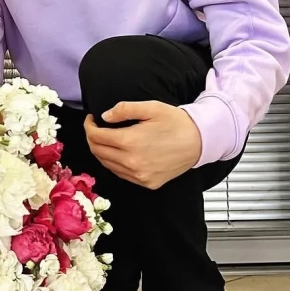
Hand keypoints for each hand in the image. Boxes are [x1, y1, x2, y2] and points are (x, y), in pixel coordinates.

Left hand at [84, 101, 201, 189]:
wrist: (200, 142)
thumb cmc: (177, 122)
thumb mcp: (151, 107)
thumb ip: (124, 109)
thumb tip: (104, 116)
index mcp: (130, 141)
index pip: (96, 137)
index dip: (89, 126)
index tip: (91, 119)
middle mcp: (131, 162)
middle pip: (98, 152)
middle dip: (92, 138)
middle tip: (95, 128)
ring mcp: (139, 175)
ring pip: (107, 165)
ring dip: (101, 151)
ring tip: (106, 139)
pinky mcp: (147, 183)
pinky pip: (121, 174)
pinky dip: (114, 163)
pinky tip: (119, 153)